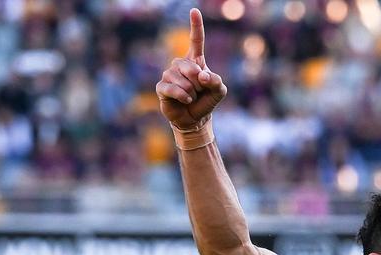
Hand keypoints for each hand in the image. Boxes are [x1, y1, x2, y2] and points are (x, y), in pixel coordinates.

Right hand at [156, 8, 227, 129]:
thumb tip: (201, 75)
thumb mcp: (219, 91)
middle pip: (191, 67)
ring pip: (183, 80)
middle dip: (199, 83)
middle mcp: (180, 64)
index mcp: (195, 60)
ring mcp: (169, 74)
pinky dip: (183, 96)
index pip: (196, 40)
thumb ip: (216, 81)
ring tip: (191, 97)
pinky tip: (186, 100)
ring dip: (191, 92)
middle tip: (198, 90)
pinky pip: (172, 88)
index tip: (195, 11)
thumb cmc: (206, 101)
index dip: (196, 26)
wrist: (195, 118)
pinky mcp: (161, 87)